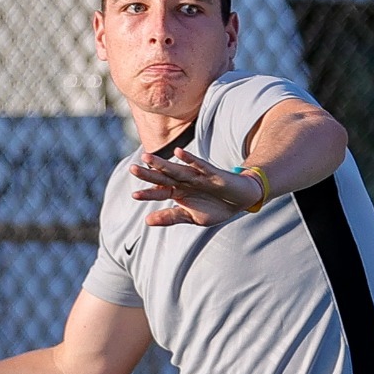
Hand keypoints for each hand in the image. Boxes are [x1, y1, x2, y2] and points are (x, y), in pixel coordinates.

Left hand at [128, 148, 263, 226]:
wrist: (241, 201)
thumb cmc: (215, 207)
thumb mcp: (192, 218)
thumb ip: (170, 217)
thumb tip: (146, 220)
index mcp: (179, 192)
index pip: (160, 192)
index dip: (148, 194)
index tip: (134, 195)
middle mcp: (185, 182)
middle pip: (164, 178)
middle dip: (149, 174)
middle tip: (132, 169)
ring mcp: (198, 176)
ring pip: (177, 169)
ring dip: (163, 164)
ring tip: (147, 158)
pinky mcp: (212, 174)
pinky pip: (200, 165)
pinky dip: (190, 159)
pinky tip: (178, 153)